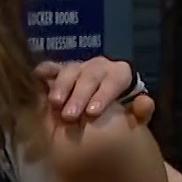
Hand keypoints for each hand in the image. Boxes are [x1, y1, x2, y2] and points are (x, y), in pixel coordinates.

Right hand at [35, 57, 154, 126]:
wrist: (102, 112)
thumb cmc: (118, 114)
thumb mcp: (133, 115)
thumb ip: (140, 112)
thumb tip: (145, 102)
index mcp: (119, 73)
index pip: (114, 79)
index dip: (103, 94)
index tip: (92, 113)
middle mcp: (99, 66)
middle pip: (90, 75)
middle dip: (79, 95)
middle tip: (70, 115)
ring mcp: (78, 66)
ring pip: (70, 70)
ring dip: (61, 86)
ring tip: (54, 103)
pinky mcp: (60, 70)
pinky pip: (51, 67)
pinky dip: (45, 71)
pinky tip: (37, 77)